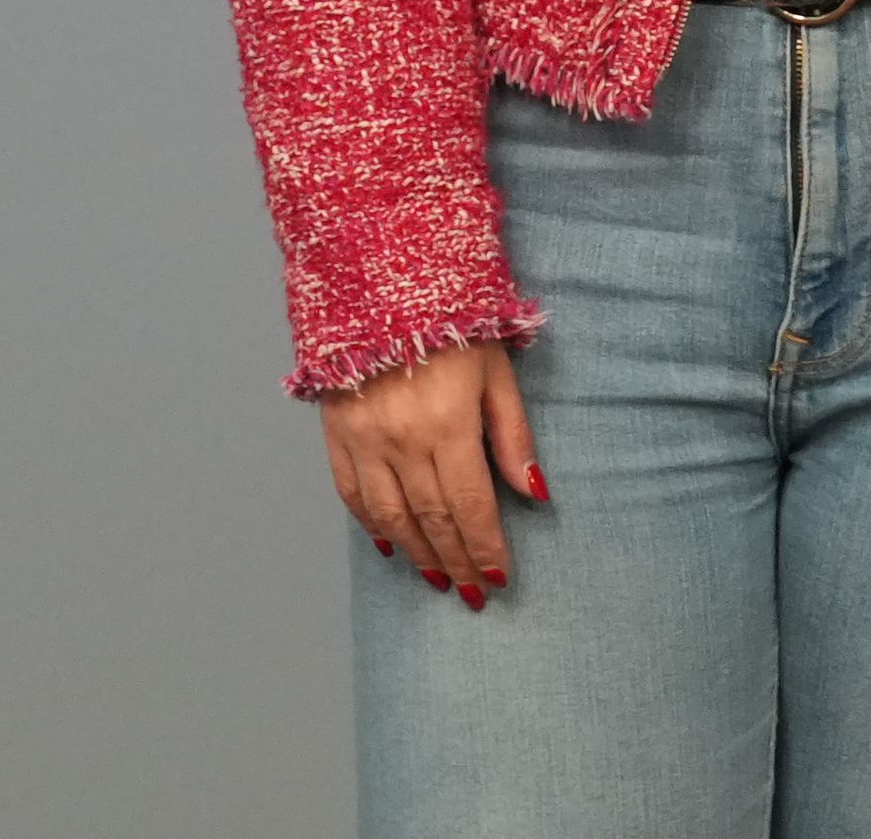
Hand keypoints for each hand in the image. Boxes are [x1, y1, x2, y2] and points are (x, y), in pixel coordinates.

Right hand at [318, 337, 542, 609]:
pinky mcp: (335, 432)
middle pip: (432, 519)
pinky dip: (371, 524)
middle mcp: (401, 440)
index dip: (486, 548)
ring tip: (439, 578)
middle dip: (457, 561)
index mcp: (448, 424)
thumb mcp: (497, 369)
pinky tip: (390, 544)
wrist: (381, 277)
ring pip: (390, 516)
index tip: (500, 578)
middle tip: (474, 593)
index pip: (471, 506)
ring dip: (416, 554)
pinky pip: (351, 492)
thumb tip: (535, 494)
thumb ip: (513, 434)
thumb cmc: (453, 318)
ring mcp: (363, 439)